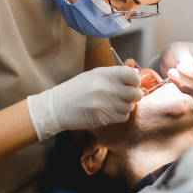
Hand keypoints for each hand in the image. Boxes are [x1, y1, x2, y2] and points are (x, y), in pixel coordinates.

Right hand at [27, 66, 142, 139]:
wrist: (57, 107)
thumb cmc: (76, 90)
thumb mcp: (93, 76)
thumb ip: (113, 75)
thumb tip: (135, 75)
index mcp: (103, 74)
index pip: (132, 75)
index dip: (135, 80)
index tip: (132, 83)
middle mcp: (104, 88)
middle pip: (135, 93)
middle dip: (134, 95)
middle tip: (127, 95)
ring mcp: (103, 104)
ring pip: (129, 107)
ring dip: (126, 106)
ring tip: (115, 104)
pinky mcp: (102, 118)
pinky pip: (123, 117)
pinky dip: (120, 115)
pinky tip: (110, 111)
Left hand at [151, 42, 192, 94]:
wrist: (164, 63)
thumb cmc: (175, 52)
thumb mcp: (178, 50)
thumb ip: (187, 58)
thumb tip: (192, 67)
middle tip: (180, 66)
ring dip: (183, 78)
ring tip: (171, 71)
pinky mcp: (192, 90)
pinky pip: (188, 91)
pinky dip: (178, 84)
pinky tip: (170, 76)